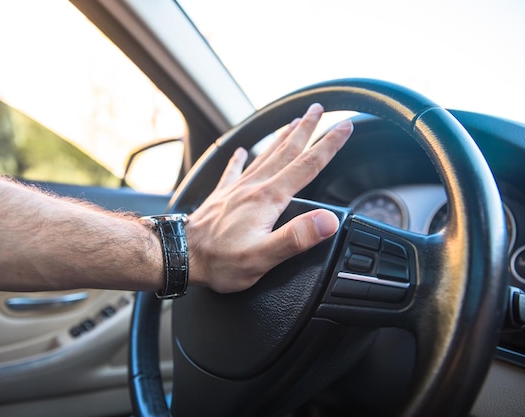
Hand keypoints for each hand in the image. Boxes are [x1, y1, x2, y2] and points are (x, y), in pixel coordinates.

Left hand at [186, 103, 352, 292]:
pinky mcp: (221, 196)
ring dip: (282, 137)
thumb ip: (297, 237)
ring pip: (265, 155)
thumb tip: (328, 221)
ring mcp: (236, 189)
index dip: (329, 145)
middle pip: (287, 151)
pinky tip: (239, 150)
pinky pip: (234, 170)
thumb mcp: (263, 256)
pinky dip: (239, 158)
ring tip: (293, 121)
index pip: (307, 166)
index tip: (344, 126)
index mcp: (268, 199)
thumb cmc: (220, 261)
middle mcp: (254, 187)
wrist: (180, 256)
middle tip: (319, 108)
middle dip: (306, 129)